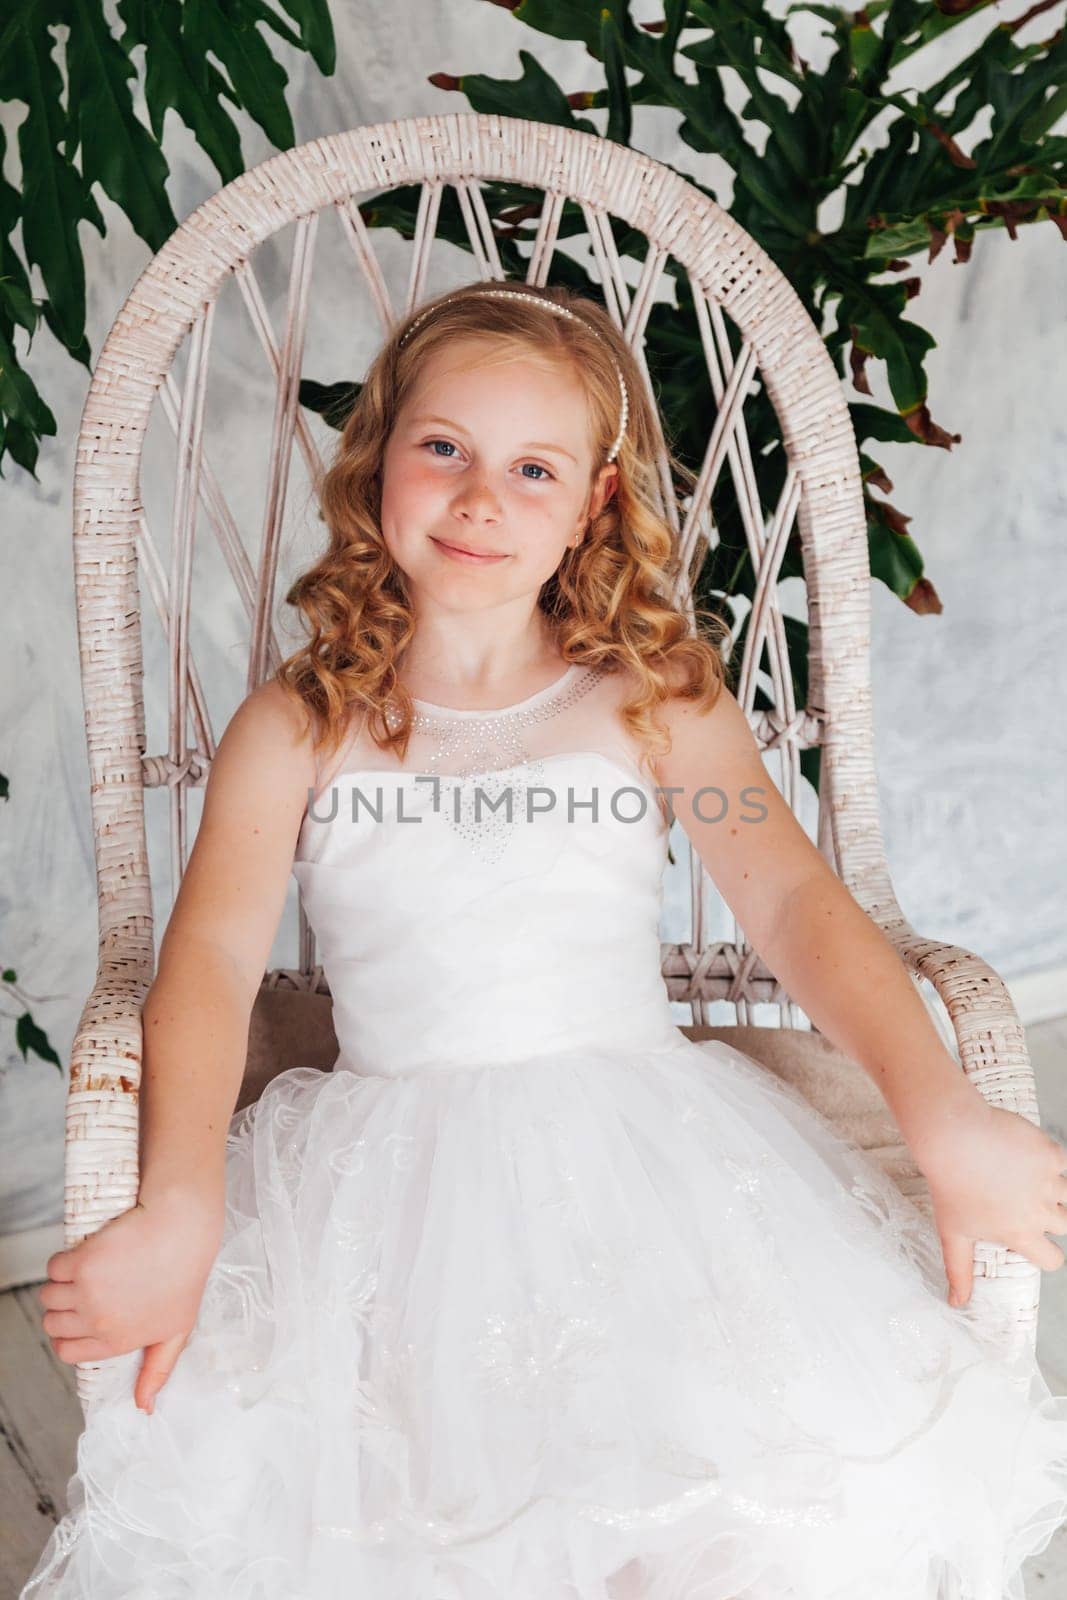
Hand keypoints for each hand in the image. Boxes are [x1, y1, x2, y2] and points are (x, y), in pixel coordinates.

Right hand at [38, 1187, 224, 1414]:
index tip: (80, 1318)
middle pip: (52, 1324)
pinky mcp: (81, 1261)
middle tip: (85, 1292)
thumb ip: (157, 1370)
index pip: (67, 1352)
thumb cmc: (185, 1275)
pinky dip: (63, 1261)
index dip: (68, 1336)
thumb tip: (144, 1408)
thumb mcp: (178, 1330)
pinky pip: (53, 1267)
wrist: (183, 1229)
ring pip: (48, 1296)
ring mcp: (87, 1291)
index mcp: (117, 1340)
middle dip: (63, 1310)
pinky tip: (84, 1255)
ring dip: (60, 1285)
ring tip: (85, 1274)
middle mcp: (98, 1321)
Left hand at [907, 1086, 1066, 1306]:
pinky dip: (1045, 1159)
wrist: (951, 1136)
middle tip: (1019, 1199)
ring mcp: (1048, 1180)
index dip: (1043, 1251)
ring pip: (1065, 1192)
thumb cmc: (950, 1185)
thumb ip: (960, 1271)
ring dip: (1047, 1186)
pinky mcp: (1050, 1153)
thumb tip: (956, 1303)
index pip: (1053, 1259)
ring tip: (1016, 1176)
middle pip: (1064, 1223)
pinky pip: (1060, 1161)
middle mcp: (1041, 1209)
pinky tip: (1020, 1155)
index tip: (1031, 1238)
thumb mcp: (952, 1233)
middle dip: (1047, 1215)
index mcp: (1021, 1233)